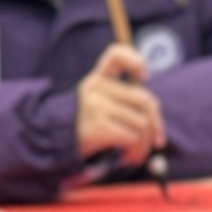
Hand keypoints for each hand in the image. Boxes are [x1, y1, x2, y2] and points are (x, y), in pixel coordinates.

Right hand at [73, 43, 165, 164]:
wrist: (54, 139)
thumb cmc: (85, 122)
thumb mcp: (98, 101)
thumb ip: (123, 99)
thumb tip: (155, 117)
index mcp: (98, 77)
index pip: (115, 55)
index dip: (134, 60)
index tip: (145, 75)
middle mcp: (97, 88)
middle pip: (144, 99)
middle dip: (157, 123)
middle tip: (157, 140)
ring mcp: (97, 107)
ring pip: (142, 123)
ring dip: (145, 143)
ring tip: (137, 153)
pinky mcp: (99, 127)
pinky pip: (132, 137)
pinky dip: (136, 151)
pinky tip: (128, 156)